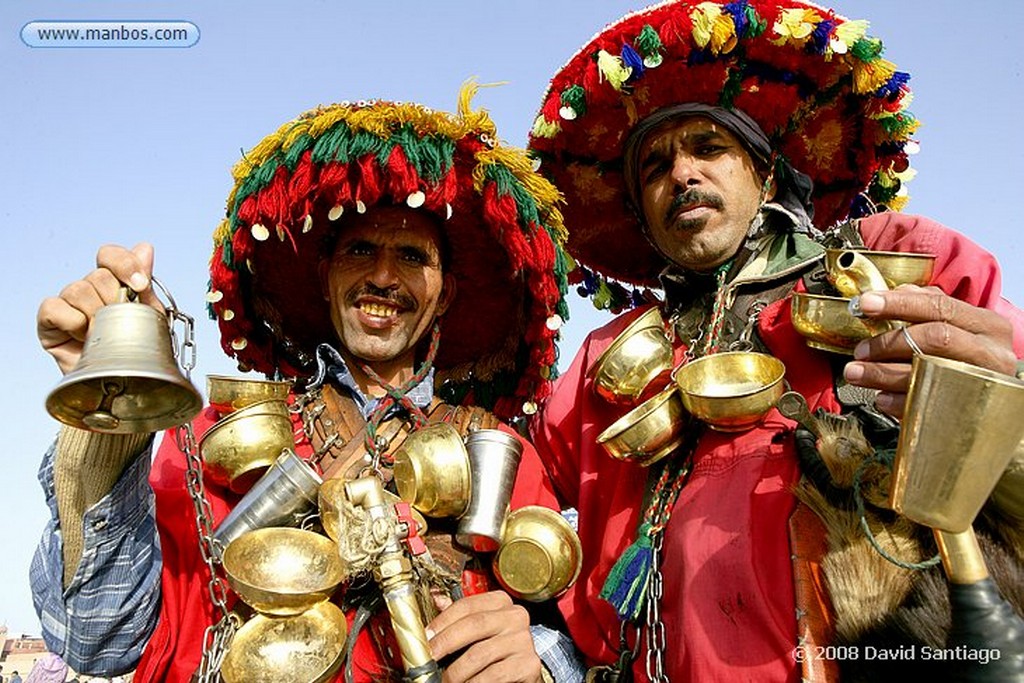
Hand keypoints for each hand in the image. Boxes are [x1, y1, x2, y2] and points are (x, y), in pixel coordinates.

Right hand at [37, 243, 159, 373]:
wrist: (121, 382)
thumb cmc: (135, 350)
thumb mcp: (149, 315)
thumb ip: (144, 282)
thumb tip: (144, 247)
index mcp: (114, 283)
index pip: (109, 255)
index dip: (124, 263)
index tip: (140, 285)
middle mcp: (89, 289)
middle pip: (98, 275)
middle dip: (115, 300)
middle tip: (121, 324)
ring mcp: (68, 303)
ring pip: (78, 289)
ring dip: (95, 315)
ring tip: (102, 335)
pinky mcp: (49, 321)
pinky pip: (53, 307)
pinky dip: (71, 321)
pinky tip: (82, 336)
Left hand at [426, 591, 543, 682]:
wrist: (522, 675)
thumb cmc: (496, 652)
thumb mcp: (479, 631)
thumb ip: (460, 617)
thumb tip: (436, 598)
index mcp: (501, 602)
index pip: (467, 605)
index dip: (442, 621)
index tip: (426, 636)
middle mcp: (515, 616)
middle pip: (474, 624)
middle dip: (445, 643)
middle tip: (428, 659)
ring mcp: (524, 640)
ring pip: (480, 653)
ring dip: (456, 671)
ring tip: (444, 679)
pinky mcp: (529, 664)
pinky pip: (493, 675)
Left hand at [843, 285, 1016, 417]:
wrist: (994, 398)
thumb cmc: (968, 355)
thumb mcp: (959, 326)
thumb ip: (927, 306)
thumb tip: (890, 294)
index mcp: (987, 325)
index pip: (940, 306)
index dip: (899, 304)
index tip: (865, 304)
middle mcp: (990, 353)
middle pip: (935, 338)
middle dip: (889, 342)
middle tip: (860, 349)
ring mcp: (980, 384)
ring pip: (926, 373)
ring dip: (881, 373)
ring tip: (855, 372)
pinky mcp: (966, 412)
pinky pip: (924, 405)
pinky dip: (895, 401)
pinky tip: (879, 396)